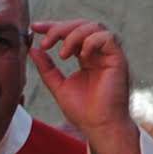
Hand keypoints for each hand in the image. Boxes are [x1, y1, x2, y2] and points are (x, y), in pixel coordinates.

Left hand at [31, 21, 152, 153]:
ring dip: (74, 35)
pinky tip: (80, 55)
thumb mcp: (58, 86)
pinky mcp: (118, 60)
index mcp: (86, 58)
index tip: (35, 27)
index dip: (53, 26)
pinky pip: (108, 38)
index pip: (71, 33)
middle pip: (82, 25)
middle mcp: (99, 54)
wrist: (99, 127)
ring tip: (62, 54)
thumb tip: (34, 50)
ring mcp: (109, 56)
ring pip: (95, 27)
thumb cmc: (83, 112)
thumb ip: (47, 68)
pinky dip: (91, 41)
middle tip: (46, 42)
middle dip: (61, 28)